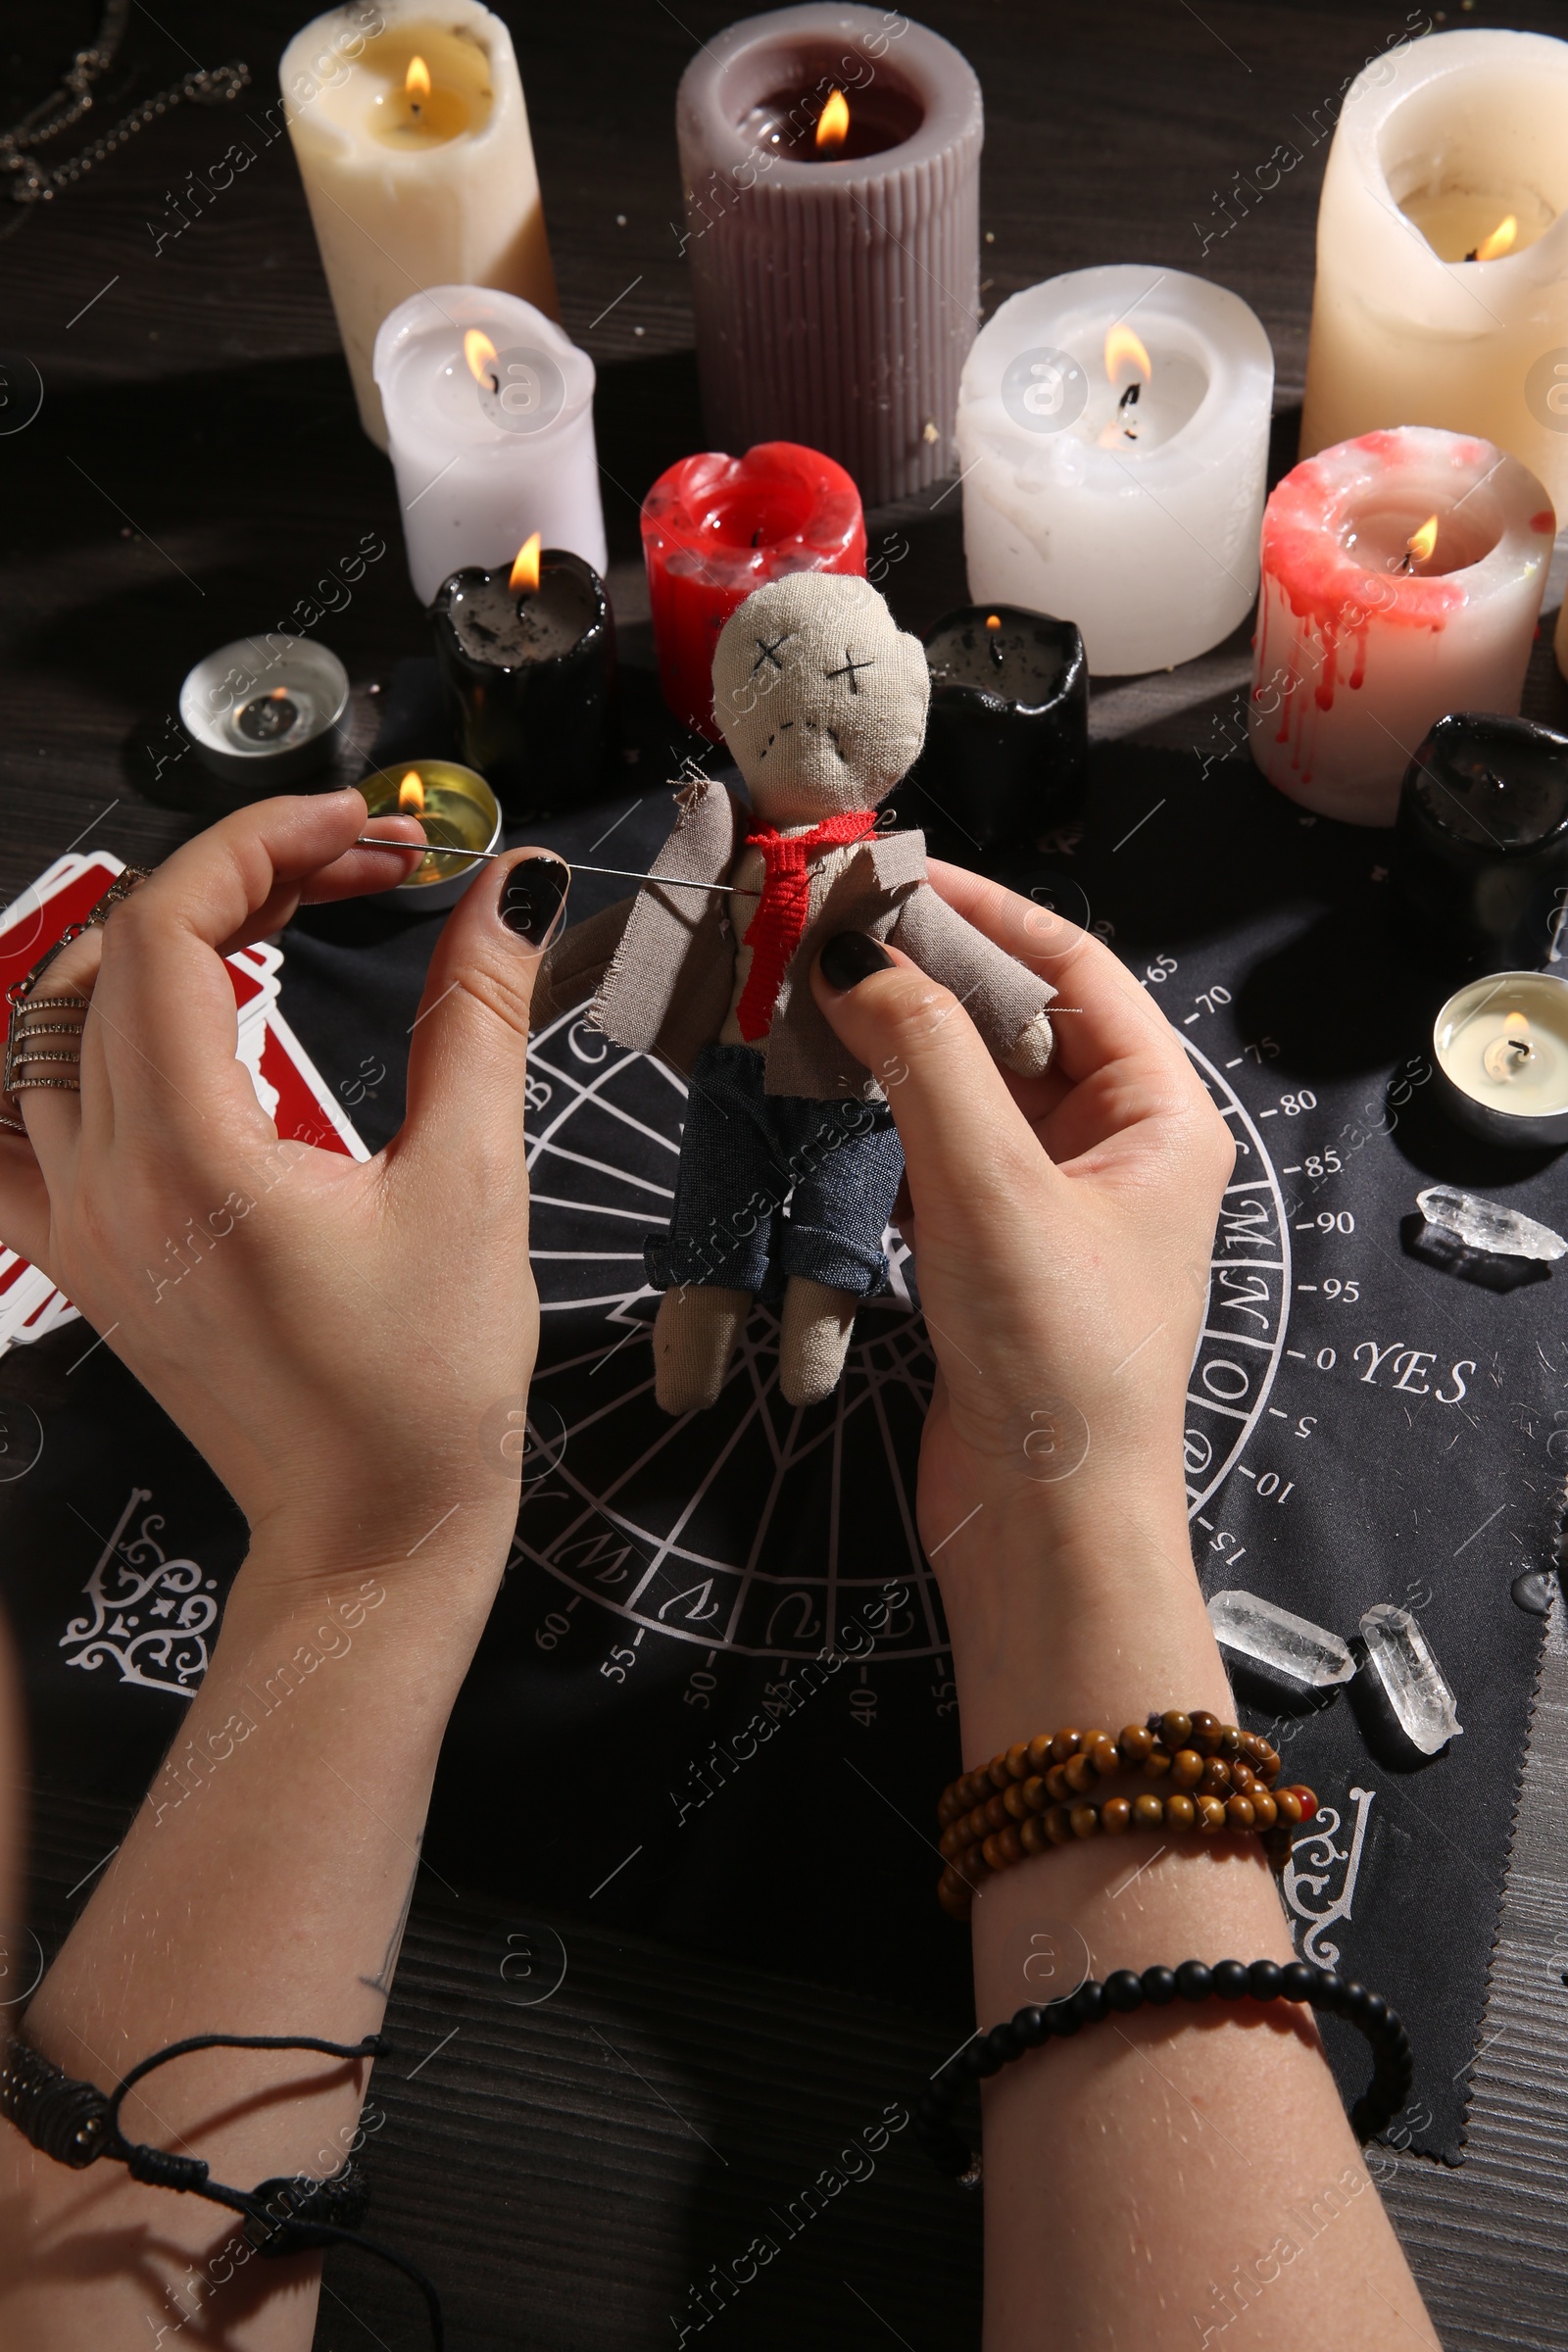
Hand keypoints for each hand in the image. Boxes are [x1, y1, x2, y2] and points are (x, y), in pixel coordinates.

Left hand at [0, 790, 563, 1598]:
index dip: (261, 842)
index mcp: (192, 1159)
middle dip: (241, 880)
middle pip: (123, 956)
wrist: (371, 1528)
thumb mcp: (470, 1185)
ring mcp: (76, 1225)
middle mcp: (105, 1184)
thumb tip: (509, 889)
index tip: (356, 828)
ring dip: (156, 948)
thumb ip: (479, 1017)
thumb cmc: (424, 1389)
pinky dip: (70, 1052)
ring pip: (57, 1024)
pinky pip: (20, 1125)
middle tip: (358, 871)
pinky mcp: (81, 1257)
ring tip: (268, 927)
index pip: (170, 927)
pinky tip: (139, 1037)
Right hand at [811, 865, 1232, 1632]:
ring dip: (901, 1040)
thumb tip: (853, 953)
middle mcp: (1117, 1147)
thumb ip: (926, 1058)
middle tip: (828, 928)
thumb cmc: (1056, 1361)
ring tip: (812, 991)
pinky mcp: (995, 1251)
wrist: (1045, 1530)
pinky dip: (889, 1110)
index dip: (984, 911)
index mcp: (1161, 1117)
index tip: (890, 871)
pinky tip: (830, 1084)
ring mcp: (1054, 1201)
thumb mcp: (992, 1189)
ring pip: (973, 1083)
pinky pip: (942, 1147)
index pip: (1074, 968)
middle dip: (929, 971)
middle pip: (1020, 1019)